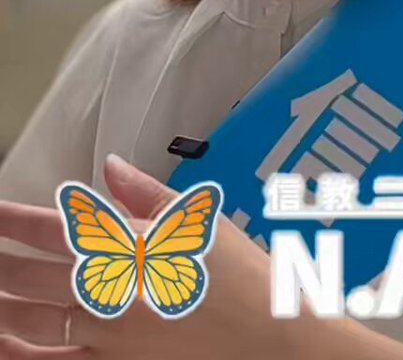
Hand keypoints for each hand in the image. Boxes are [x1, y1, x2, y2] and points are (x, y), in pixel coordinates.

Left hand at [0, 155, 300, 358]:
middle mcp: (111, 291)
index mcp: (129, 246)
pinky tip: (5, 346)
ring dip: (0, 308)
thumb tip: (110, 167)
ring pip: (32, 324)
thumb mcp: (197, 221)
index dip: (13, 220)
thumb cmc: (241, 277)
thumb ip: (147, 194)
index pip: (55, 228)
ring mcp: (108, 338)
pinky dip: (23, 357)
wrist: (271, 336)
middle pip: (31, 277)